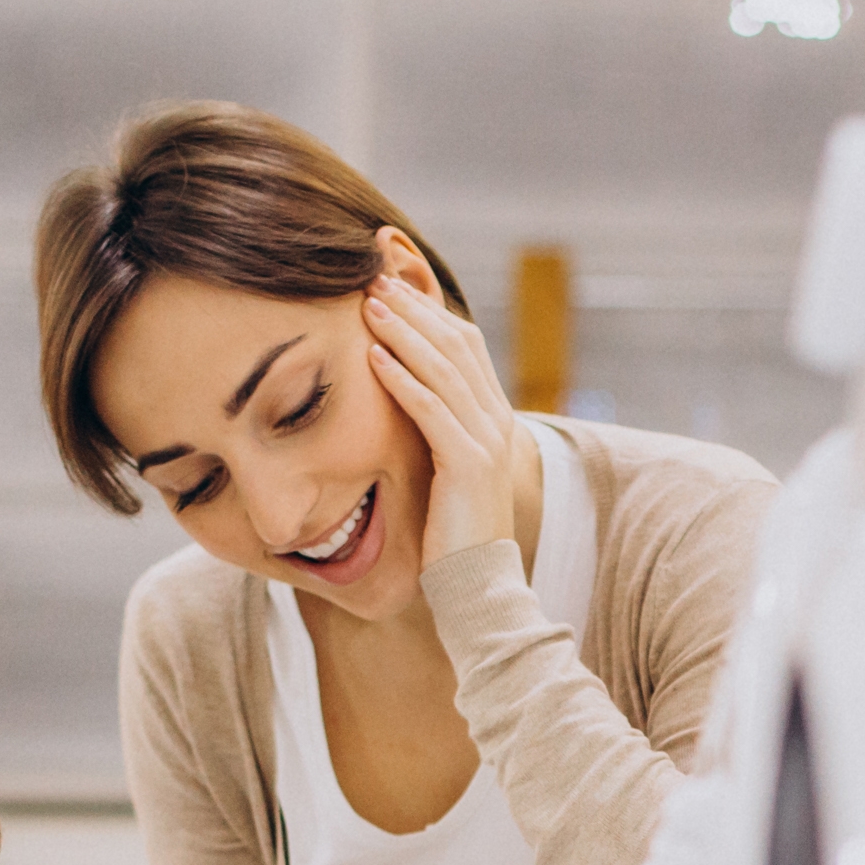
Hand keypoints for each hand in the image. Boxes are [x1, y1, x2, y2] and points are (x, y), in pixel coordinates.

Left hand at [364, 270, 525, 571]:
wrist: (480, 583)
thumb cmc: (455, 532)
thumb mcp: (447, 469)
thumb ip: (436, 429)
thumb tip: (401, 395)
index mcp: (494, 417)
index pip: (466, 345)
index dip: (429, 311)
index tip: (392, 286)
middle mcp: (496, 421)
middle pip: (456, 345)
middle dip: (414, 310)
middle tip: (374, 280)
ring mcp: (486, 441)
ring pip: (443, 370)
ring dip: (403, 334)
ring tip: (369, 307)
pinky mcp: (468, 465)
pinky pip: (432, 411)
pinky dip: (402, 381)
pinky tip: (374, 359)